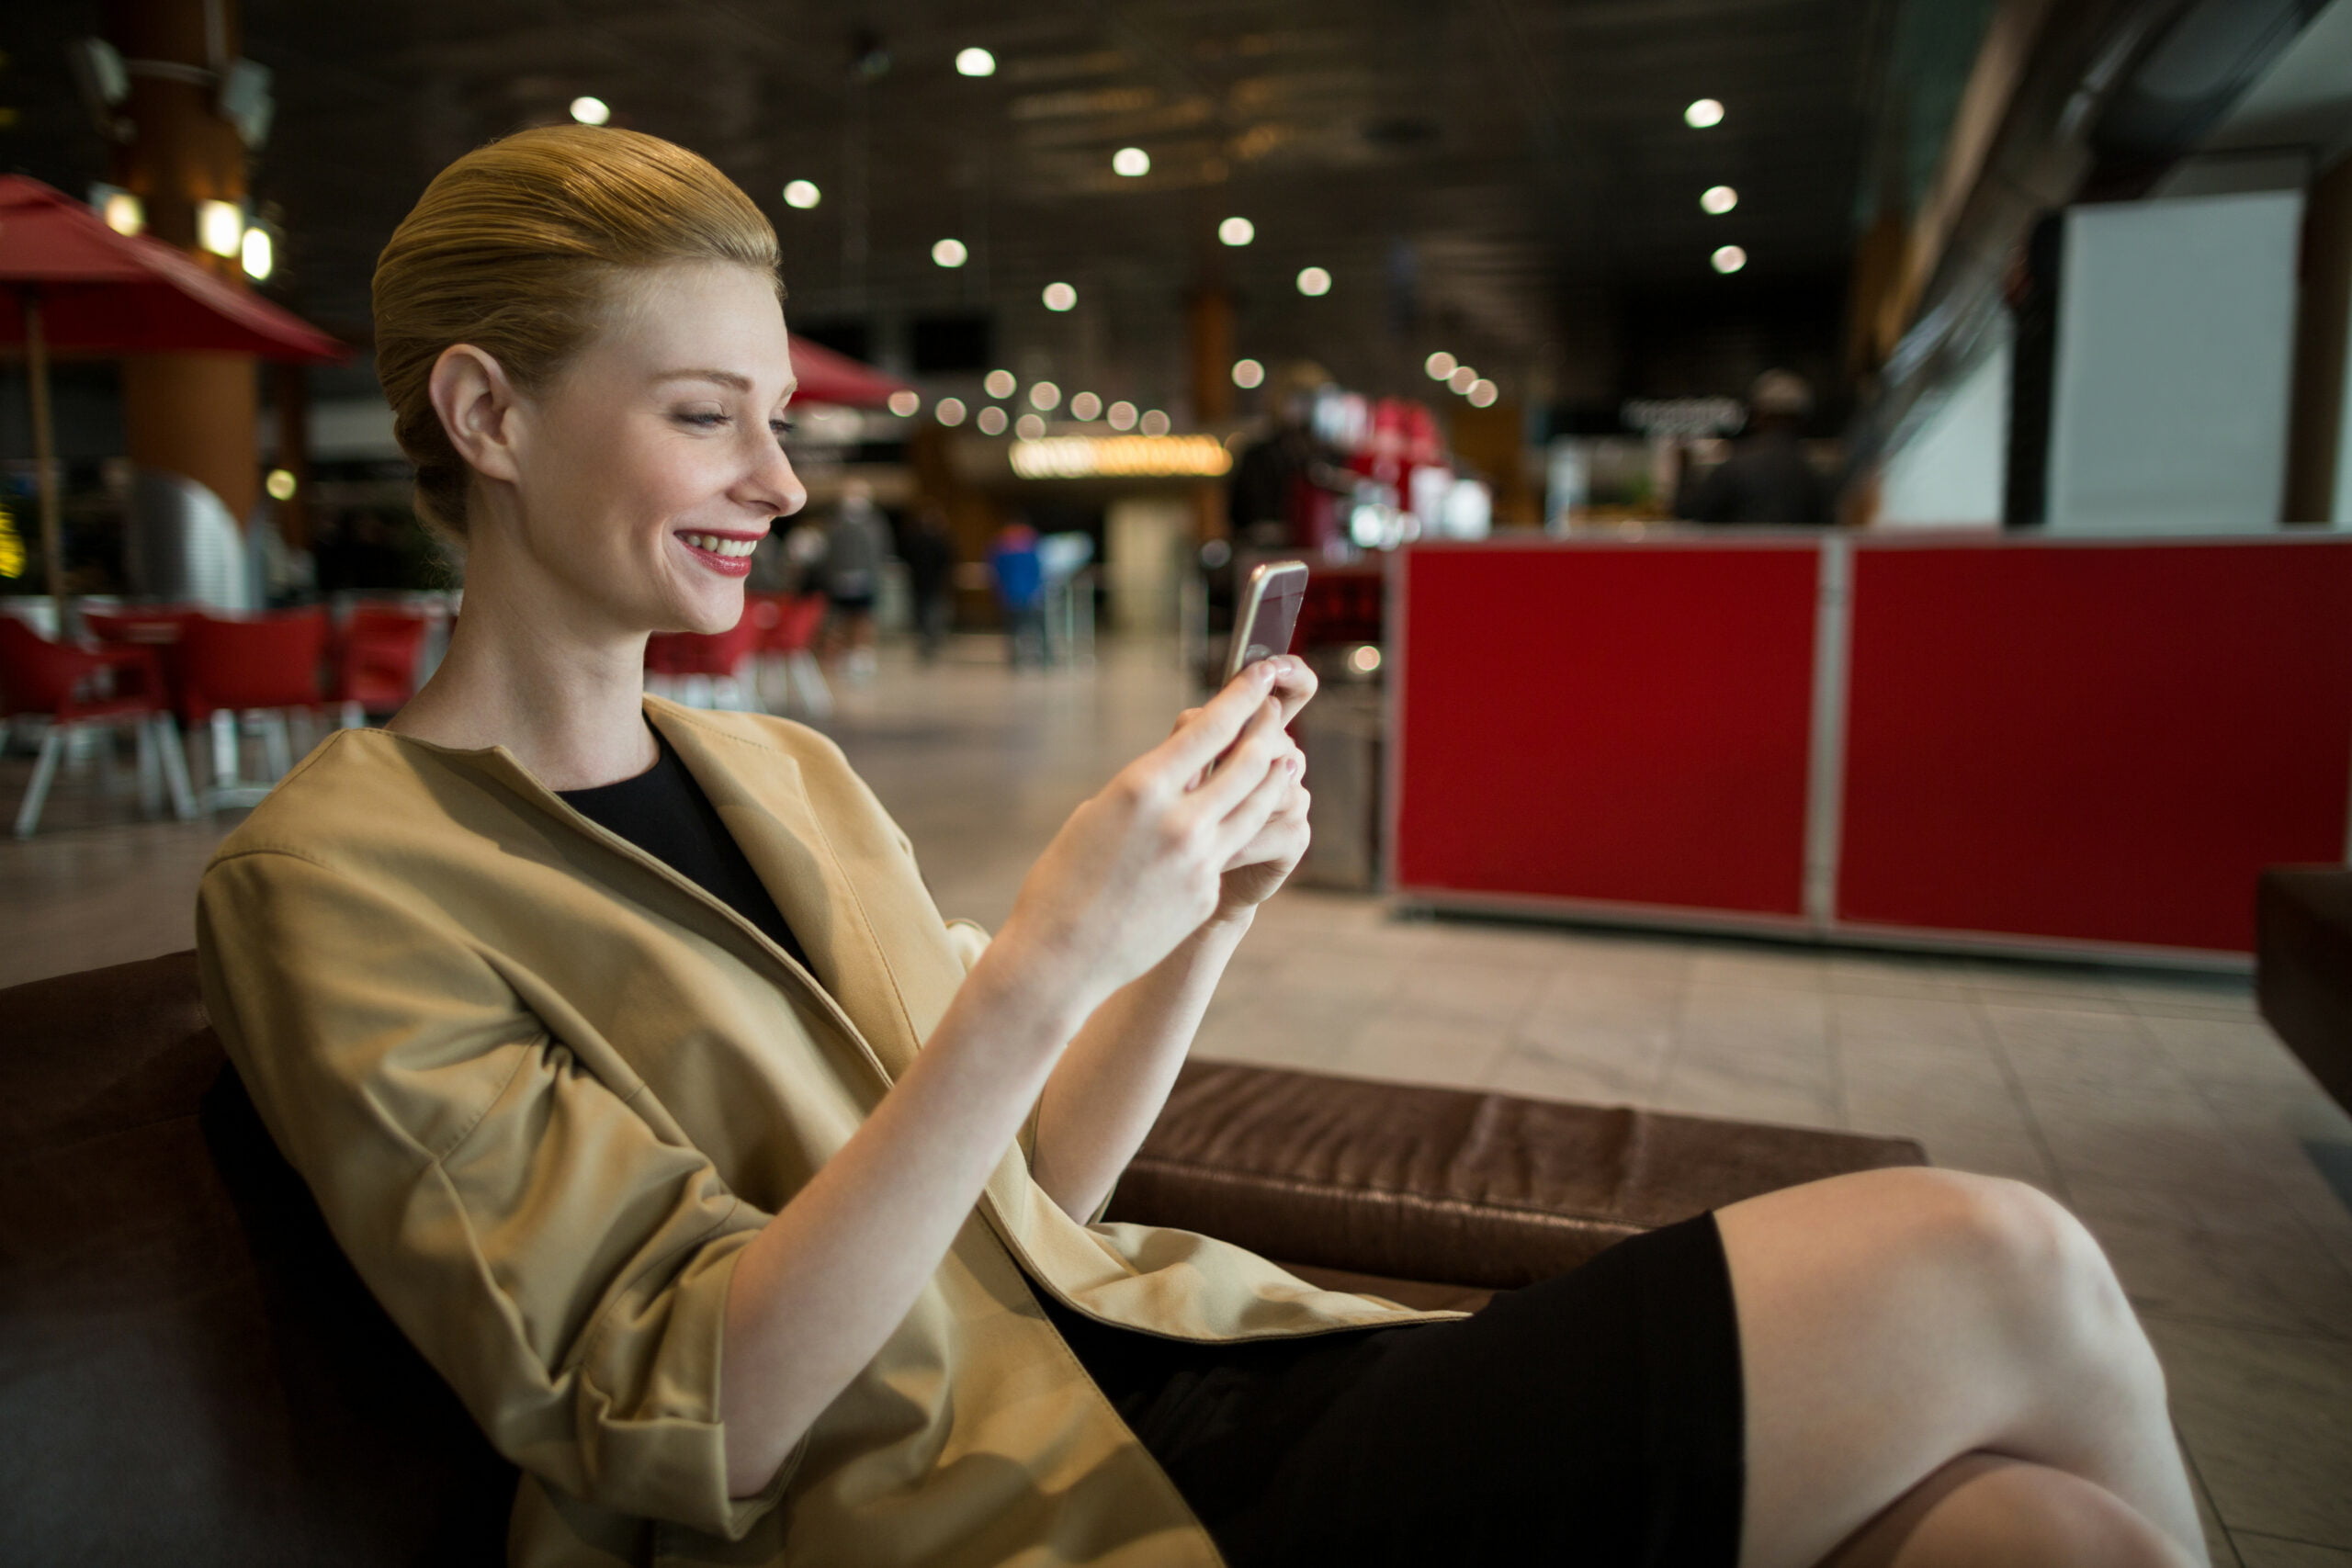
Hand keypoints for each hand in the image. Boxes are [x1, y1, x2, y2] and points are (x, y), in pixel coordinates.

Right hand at [998, 660, 1301, 1010]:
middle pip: (1248, 762)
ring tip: (1286, 759)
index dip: (1243, 695)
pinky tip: (1241, 821)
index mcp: (1140, 786)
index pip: (1211, 727)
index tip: (1261, 674)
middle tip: (1274, 713)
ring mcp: (1201, 859)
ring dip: (1274, 777)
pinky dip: (1238, 829)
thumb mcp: (1095, 815)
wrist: (1060, 957)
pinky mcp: (1209, 892)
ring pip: (1257, 806)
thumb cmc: (1061, 881)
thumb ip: (1142, 792)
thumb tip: (1177, 779)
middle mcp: (1179, 818)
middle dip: (1266, 730)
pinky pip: (1232, 849)